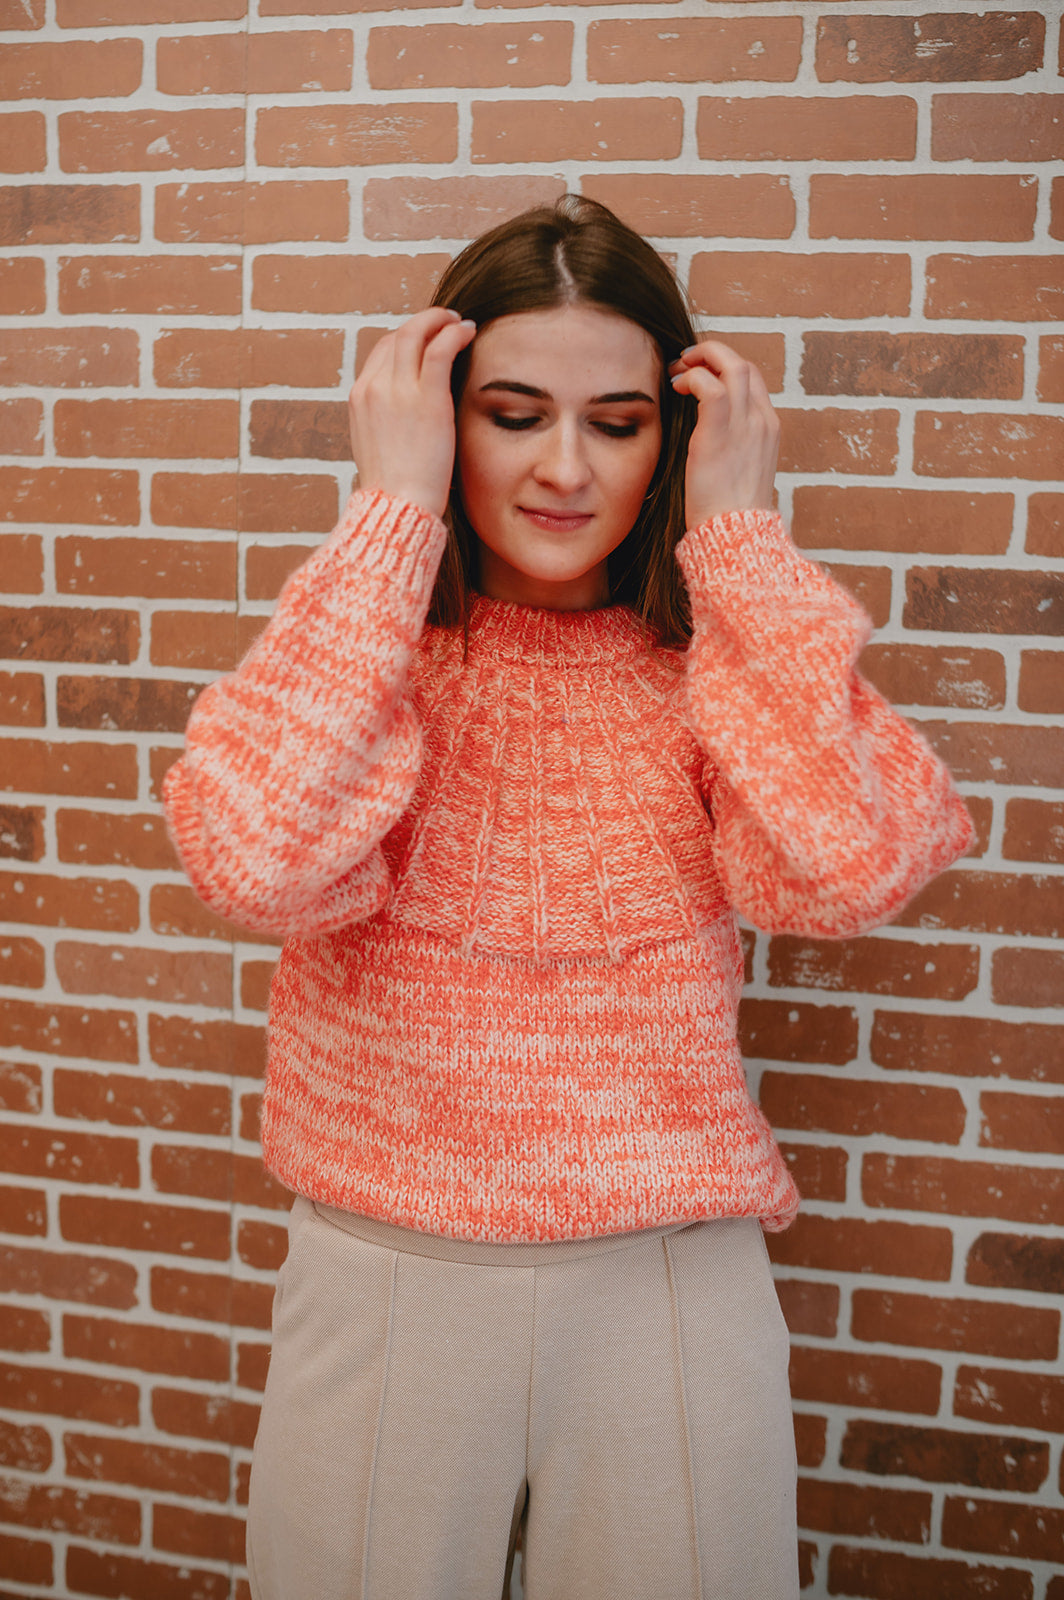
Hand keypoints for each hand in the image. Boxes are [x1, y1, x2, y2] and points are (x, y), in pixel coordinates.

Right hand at [348, 308, 476, 519]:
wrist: (397, 505)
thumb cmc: (395, 489)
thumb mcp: (378, 448)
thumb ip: (387, 423)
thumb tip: (404, 421)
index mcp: (360, 398)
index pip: (381, 351)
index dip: (407, 340)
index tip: (427, 341)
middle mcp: (374, 387)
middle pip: (397, 336)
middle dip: (423, 323)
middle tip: (446, 322)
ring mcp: (397, 390)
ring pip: (415, 332)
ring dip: (439, 319)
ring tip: (460, 322)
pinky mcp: (426, 398)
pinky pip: (439, 347)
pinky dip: (453, 332)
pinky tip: (468, 331)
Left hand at [668, 340, 778, 527]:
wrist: (735, 534)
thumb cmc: (730, 512)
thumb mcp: (739, 472)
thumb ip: (730, 446)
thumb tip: (706, 438)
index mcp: (768, 429)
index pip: (752, 379)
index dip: (725, 367)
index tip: (700, 373)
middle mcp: (761, 420)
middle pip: (744, 364)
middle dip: (713, 354)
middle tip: (685, 362)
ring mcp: (745, 425)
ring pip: (731, 364)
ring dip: (701, 358)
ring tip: (678, 368)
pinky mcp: (720, 433)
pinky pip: (710, 386)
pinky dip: (693, 377)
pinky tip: (677, 387)